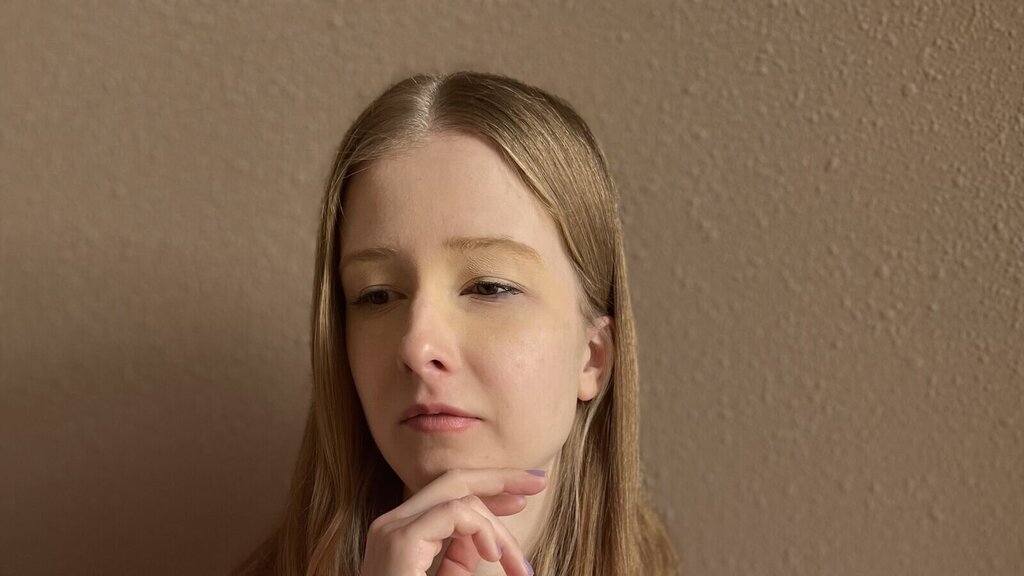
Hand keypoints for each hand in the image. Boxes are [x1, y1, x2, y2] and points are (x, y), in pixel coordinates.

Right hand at [359, 468, 546, 575]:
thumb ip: (460, 559)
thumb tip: (486, 538)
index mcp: (401, 535)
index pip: (448, 495)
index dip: (488, 490)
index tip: (523, 497)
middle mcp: (391, 526)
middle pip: (452, 481)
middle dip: (500, 478)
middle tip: (539, 482)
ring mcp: (392, 530)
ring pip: (459, 496)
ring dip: (499, 528)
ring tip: (518, 566)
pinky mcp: (400, 541)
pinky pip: (454, 513)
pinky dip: (483, 529)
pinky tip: (494, 554)